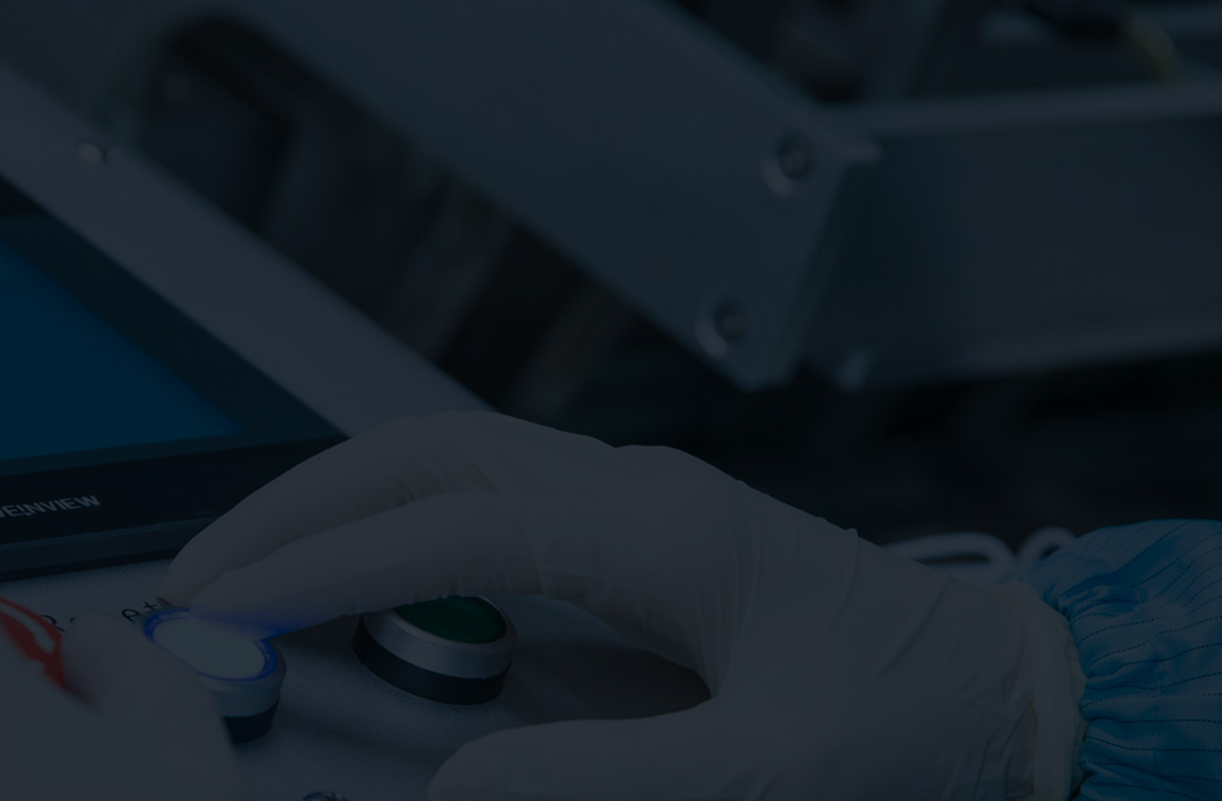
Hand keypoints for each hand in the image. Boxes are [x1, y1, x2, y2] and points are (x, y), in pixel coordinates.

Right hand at [162, 412, 1082, 800]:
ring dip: (340, 508)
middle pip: (423, 453)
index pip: (445, 524)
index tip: (225, 610)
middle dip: (299, 503)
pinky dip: (398, 536)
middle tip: (203, 577)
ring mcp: (635, 512)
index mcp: (658, 528)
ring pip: (448, 466)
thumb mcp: (768, 778)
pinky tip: (364, 592)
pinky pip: (486, 513)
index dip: (322, 567)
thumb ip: (601, 784)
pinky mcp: (640, 549)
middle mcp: (634, 495)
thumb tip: (450, 787)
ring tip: (254, 577)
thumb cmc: (919, 723)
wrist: (1017, 694)